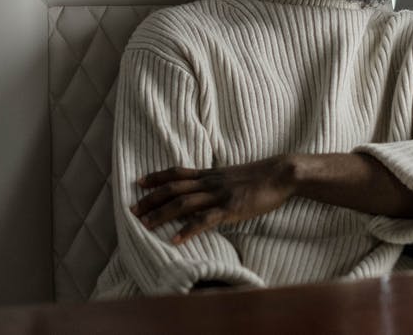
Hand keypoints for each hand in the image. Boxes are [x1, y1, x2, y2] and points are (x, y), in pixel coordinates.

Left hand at [132, 156, 297, 244]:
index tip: (138, 182)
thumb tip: (205, 190)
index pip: (177, 173)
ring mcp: (219, 195)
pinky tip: (175, 240)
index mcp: (210, 174)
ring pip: (183, 203)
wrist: (280, 173)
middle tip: (132, 210)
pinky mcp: (230, 208)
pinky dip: (187, 230)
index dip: (156, 177)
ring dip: (161, 214)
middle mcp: (209, 182)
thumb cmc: (260, 177)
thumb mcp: (233, 176)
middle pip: (173, 189)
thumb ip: (217, 182)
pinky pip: (204, 220)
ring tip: (145, 226)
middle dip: (151, 200)